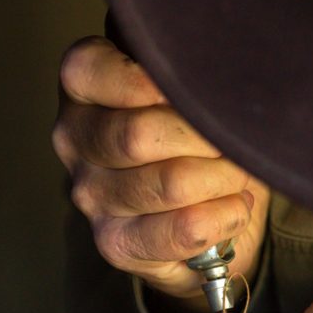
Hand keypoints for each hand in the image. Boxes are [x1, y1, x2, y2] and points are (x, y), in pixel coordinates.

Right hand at [53, 37, 268, 301]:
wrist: (211, 207)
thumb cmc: (201, 132)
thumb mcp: (194, 88)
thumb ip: (192, 72)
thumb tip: (218, 85)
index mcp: (83, 87)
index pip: (88, 69)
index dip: (147, 78)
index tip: (192, 88)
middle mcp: (74, 138)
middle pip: (139, 135)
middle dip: (206, 138)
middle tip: (235, 140)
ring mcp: (89, 194)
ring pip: (170, 184)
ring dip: (223, 178)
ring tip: (238, 174)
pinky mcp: (114, 243)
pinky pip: (184, 229)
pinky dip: (225, 215)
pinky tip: (234, 206)